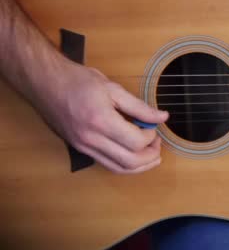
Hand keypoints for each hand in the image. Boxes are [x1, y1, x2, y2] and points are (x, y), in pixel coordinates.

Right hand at [33, 60, 168, 173]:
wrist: (45, 83)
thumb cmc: (78, 81)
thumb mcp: (113, 88)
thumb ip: (139, 106)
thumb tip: (162, 117)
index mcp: (100, 121)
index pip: (136, 141)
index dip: (151, 136)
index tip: (154, 125)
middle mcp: (91, 139)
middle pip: (130, 161)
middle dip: (150, 156)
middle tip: (158, 143)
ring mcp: (84, 146)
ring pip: (118, 168)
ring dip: (140, 166)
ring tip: (152, 154)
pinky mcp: (80, 149)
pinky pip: (107, 164)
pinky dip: (124, 164)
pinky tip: (134, 155)